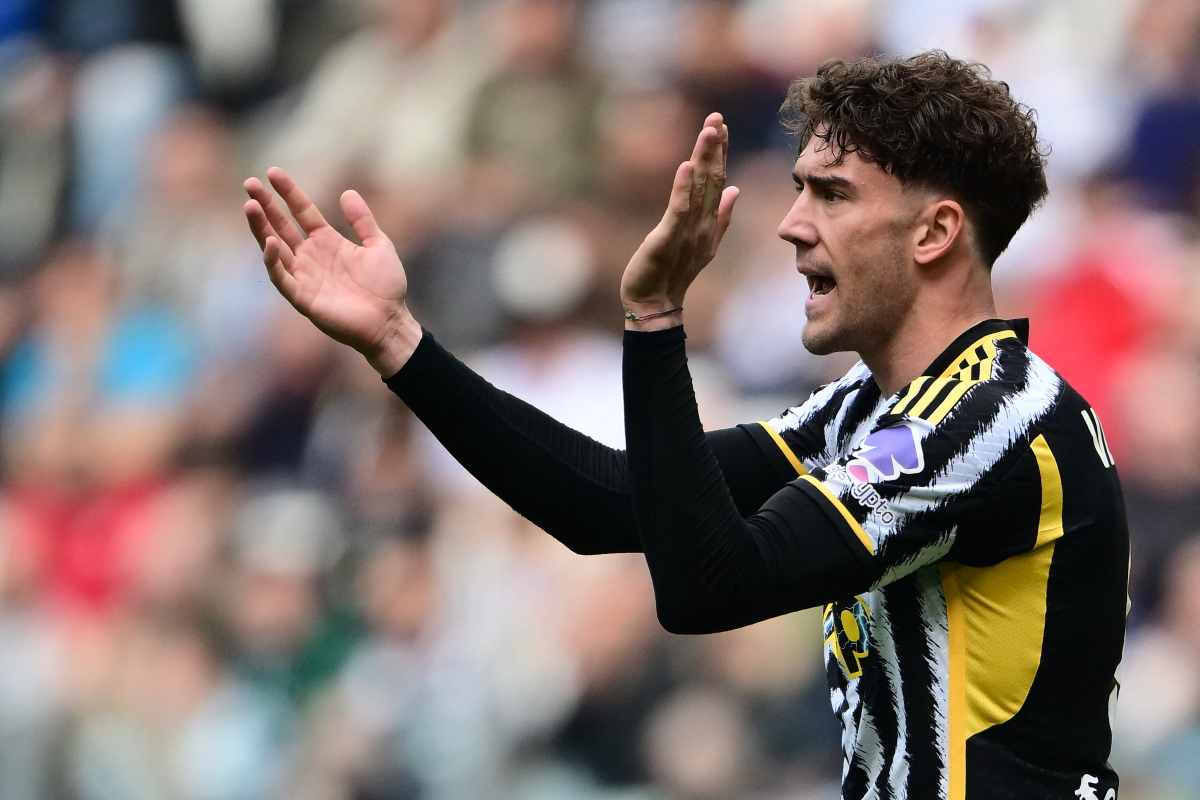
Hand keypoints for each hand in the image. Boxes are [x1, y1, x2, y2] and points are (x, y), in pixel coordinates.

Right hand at [242, 167, 421, 375]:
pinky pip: (282, 278)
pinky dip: (273, 261)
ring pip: (274, 248)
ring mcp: (305, 276)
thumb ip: (363, 220)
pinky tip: (270, 242)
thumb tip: (347, 192)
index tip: (272, 172)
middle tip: (249, 183)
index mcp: (327, 242)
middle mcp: (311, 256)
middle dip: (265, 205)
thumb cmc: (386, 287)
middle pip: (281, 226)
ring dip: (261, 228)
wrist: (390, 322)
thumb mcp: (379, 245)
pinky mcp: (303, 298)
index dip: (288, 192)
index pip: (302, 211)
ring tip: (250, 206)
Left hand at [619, 112, 739, 328]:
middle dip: (715, 147)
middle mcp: (703, 223)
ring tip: (709, 131)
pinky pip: (679, 209)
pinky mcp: (669, 238)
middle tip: (716, 117)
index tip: (721, 125)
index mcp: (709, 221)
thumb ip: (721, 216)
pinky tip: (686, 165)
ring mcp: (688, 230)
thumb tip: (735, 189)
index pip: (717, 180)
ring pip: (700, 189)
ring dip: (704, 159)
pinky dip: (683, 188)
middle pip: (712, 179)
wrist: (656, 304)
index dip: (720, 153)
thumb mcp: (701, 241)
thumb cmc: (673, 273)